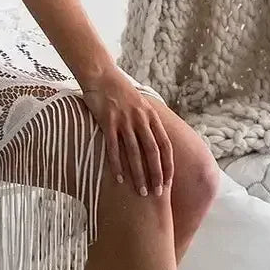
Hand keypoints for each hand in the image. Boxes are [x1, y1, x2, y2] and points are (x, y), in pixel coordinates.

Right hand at [79, 66, 173, 197]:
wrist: (101, 75)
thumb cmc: (120, 91)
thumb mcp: (141, 104)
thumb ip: (148, 121)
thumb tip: (155, 141)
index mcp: (151, 116)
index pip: (165, 145)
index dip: (168, 165)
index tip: (169, 183)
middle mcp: (140, 119)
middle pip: (152, 152)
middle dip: (156, 175)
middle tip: (157, 194)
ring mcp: (124, 120)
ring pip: (134, 153)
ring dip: (138, 175)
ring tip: (140, 192)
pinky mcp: (107, 121)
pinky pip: (113, 147)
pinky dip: (117, 165)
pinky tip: (119, 179)